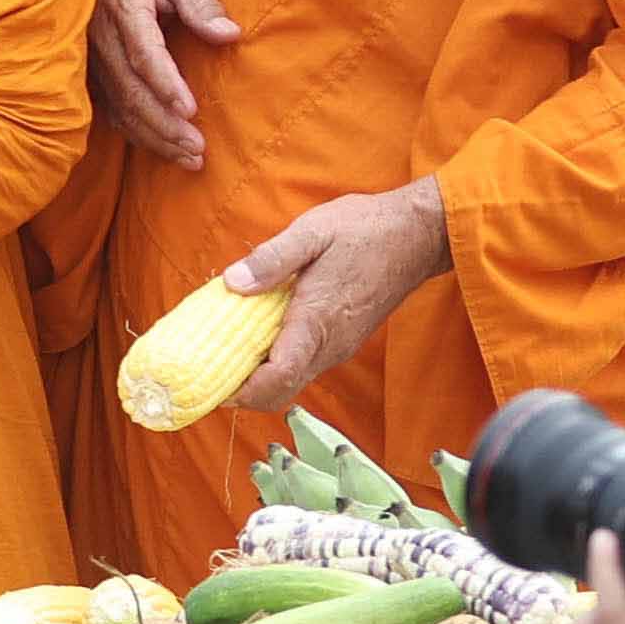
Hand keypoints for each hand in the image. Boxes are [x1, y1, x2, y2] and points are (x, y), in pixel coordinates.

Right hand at [85, 0, 230, 166]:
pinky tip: (155, 144)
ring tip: (186, 157)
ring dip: (151, 135)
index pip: (144, 52)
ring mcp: (88, 52)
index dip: (165, 84)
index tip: (190, 111)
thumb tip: (229, 34)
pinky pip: (105, 104)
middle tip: (198, 152)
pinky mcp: (86, 63)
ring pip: (117, 104)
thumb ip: (200, 0)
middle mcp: (100, 34)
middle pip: (131, 90)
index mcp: (125, 5)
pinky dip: (130, 128)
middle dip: (164, 125)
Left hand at [224, 176, 446, 407]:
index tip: (211, 385)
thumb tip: (232, 283)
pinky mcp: (344, 339)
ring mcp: (340, 345)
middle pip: (282, 390)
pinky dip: (276, 365)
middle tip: (207, 373)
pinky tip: (256, 338)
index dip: (243, 390)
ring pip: (294, 380)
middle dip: (244, 393)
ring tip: (223, 355)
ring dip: (259, 379)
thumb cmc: (365, 230)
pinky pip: (305, 364)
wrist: (417, 236)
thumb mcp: (312, 232)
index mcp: (317, 321)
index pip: (278, 376)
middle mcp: (330, 344)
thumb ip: (271, 259)